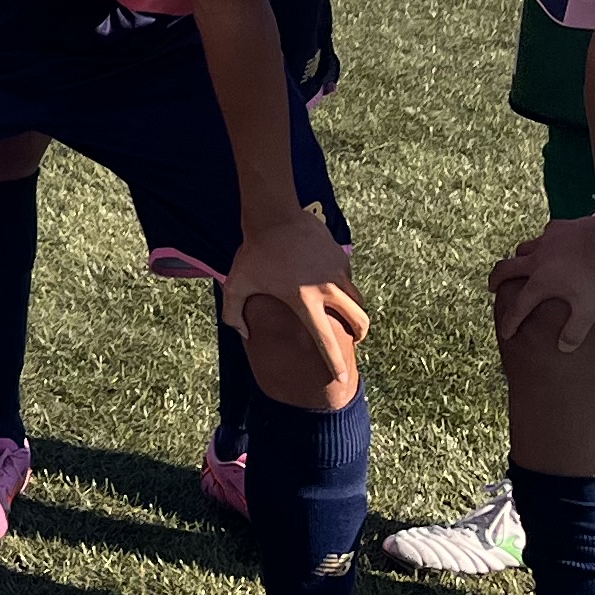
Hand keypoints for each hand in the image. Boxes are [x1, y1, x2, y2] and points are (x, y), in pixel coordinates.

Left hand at [230, 207, 368, 360]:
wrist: (273, 214)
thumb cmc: (254, 252)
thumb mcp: (235, 284)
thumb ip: (234, 313)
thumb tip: (243, 334)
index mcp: (304, 302)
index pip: (325, 342)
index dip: (335, 364)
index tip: (341, 380)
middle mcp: (328, 290)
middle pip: (359, 321)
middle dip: (360, 335)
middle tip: (354, 339)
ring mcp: (337, 272)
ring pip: (358, 299)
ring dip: (354, 311)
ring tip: (344, 314)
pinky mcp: (340, 256)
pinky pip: (348, 278)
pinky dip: (344, 287)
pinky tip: (329, 285)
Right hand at [488, 213, 594, 354]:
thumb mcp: (591, 310)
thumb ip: (575, 331)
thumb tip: (563, 348)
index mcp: (541, 282)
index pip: (518, 307)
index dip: (510, 322)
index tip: (506, 333)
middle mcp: (536, 260)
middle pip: (505, 269)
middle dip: (496, 279)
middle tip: (493, 287)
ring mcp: (546, 240)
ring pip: (522, 249)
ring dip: (518, 259)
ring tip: (522, 264)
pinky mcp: (559, 227)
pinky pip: (544, 236)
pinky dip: (544, 244)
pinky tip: (553, 246)